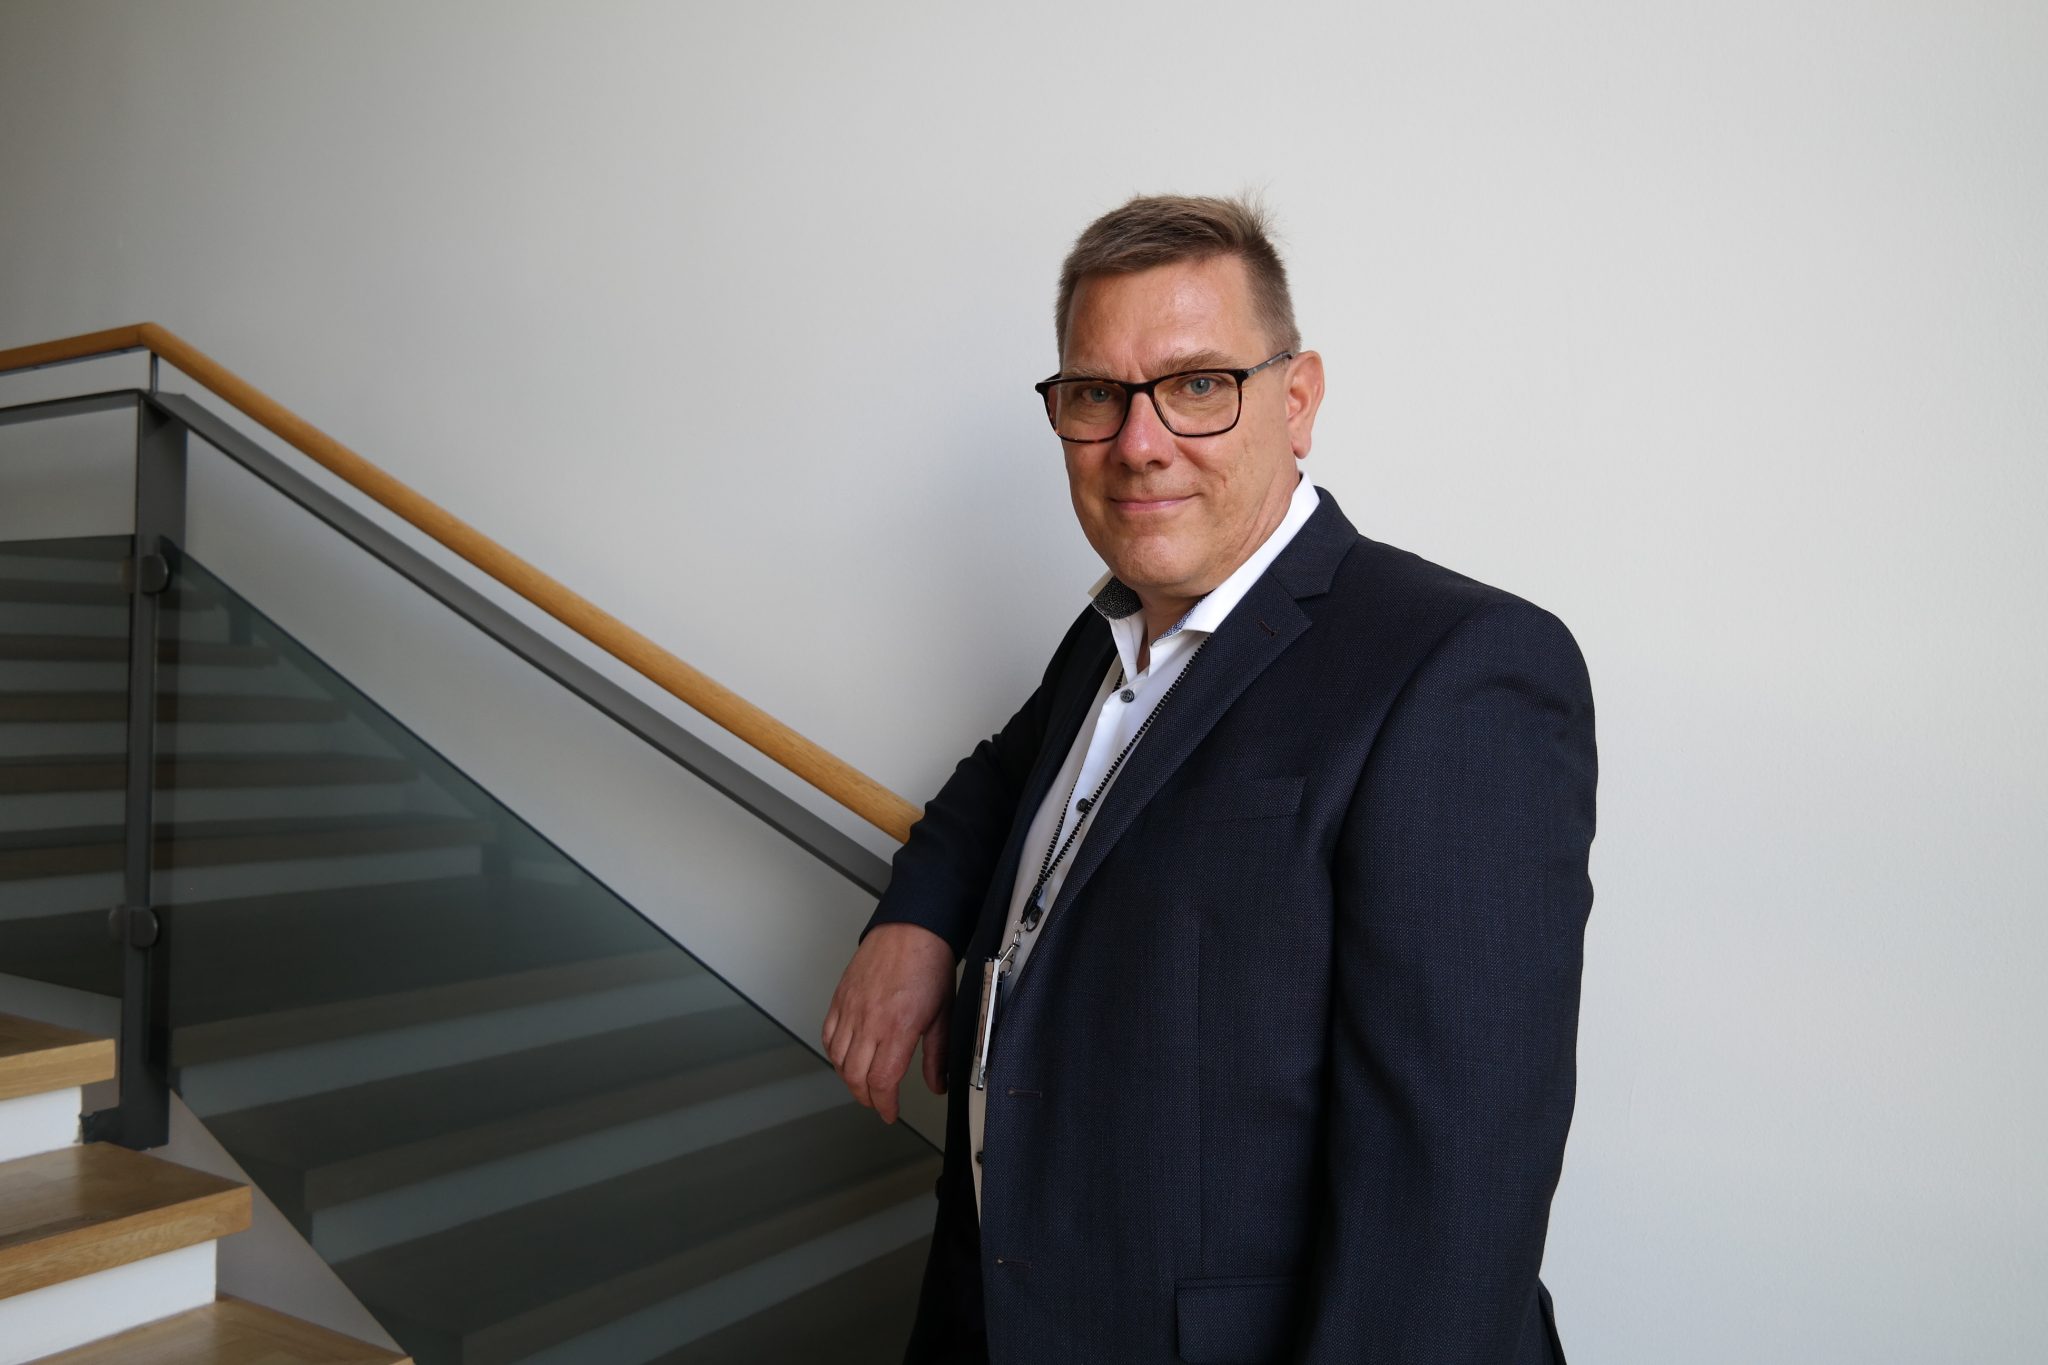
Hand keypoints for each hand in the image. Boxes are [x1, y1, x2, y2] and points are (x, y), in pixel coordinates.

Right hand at [822, 922, 954, 1122]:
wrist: (911, 929)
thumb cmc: (928, 963)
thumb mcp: (943, 1014)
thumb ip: (938, 1055)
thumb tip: (937, 1084)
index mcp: (897, 1028)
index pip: (881, 1081)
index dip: (884, 1104)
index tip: (890, 1112)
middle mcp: (869, 1021)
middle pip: (855, 1076)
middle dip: (866, 1098)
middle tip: (877, 1103)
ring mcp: (850, 1009)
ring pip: (838, 1059)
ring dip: (848, 1079)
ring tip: (862, 1085)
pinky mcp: (840, 998)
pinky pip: (827, 1035)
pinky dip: (834, 1054)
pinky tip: (844, 1058)